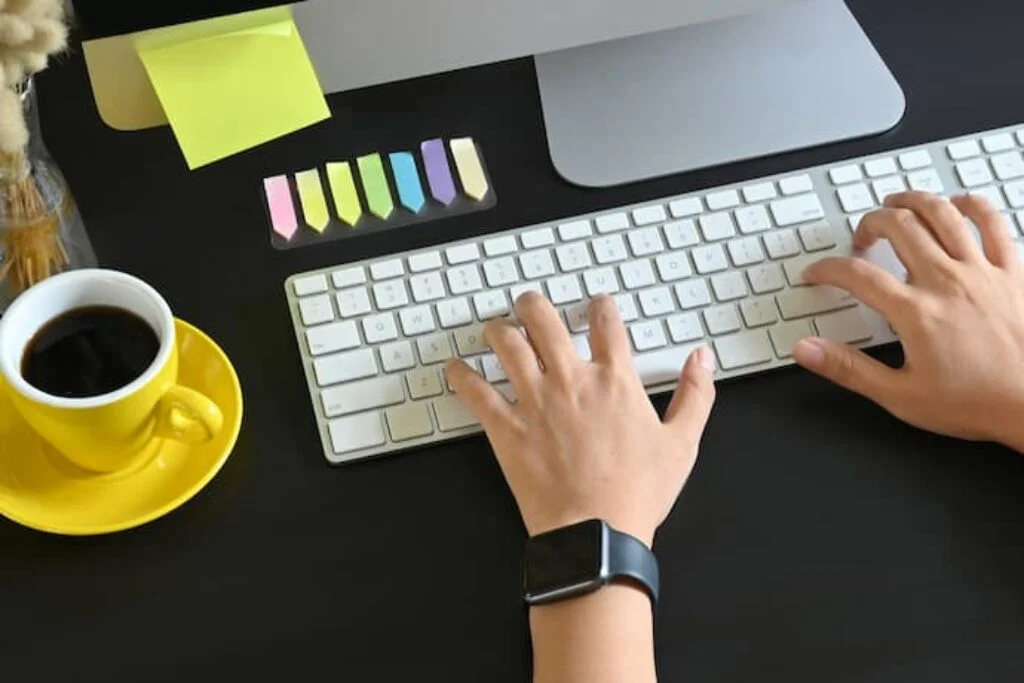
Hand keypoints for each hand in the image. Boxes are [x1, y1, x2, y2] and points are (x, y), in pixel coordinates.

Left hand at [446, 293, 716, 545]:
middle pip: (545, 320)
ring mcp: (534, 400)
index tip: (596, 304)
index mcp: (614, 380)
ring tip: (497, 328)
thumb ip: (695, 394)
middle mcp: (571, 380)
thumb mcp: (682, 442)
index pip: (606, 323)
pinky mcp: (506, 427)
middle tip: (529, 303)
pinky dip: (462, 377)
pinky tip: (455, 369)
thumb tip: (703, 358)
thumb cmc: (638, 492)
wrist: (596, 532)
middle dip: (534, 304)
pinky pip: (476, 392)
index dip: (600, 306)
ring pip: (507, 345)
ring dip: (499, 330)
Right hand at [792, 191, 1023, 449]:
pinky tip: (958, 203)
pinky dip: (972, 205)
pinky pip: (992, 223)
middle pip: (898, 227)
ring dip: (913, 201)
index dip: (827, 269)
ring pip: (941, 213)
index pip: (856, 274)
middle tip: (861, 238)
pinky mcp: (1012, 271)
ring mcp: (982, 272)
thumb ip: (848, 368)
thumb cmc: (977, 403)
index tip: (818, 273)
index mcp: (916, 313)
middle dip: (870, 223)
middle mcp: (947, 282)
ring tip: (896, 203)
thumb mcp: (900, 396)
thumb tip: (807, 350)